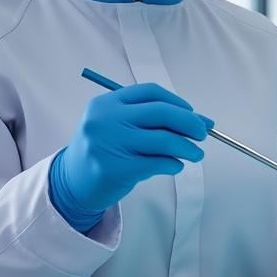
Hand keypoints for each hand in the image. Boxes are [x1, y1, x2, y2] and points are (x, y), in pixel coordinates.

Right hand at [51, 83, 211, 230]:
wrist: (73, 184)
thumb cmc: (104, 151)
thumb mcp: (119, 127)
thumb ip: (154, 121)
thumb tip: (203, 121)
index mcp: (107, 103)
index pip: (150, 93)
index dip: (177, 102)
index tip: (193, 115)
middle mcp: (106, 119)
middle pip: (162, 113)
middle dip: (190, 123)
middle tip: (203, 133)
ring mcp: (110, 143)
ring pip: (165, 140)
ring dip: (188, 148)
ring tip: (197, 154)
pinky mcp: (118, 169)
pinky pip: (159, 163)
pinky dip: (174, 164)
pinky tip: (176, 166)